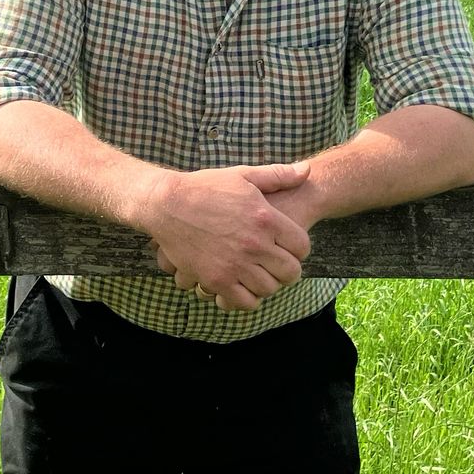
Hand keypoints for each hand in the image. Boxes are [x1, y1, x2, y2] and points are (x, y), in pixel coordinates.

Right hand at [140, 162, 313, 312]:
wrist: (167, 204)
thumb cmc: (205, 187)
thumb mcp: (243, 175)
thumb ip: (278, 175)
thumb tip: (306, 170)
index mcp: (266, 218)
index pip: (302, 247)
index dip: (299, 249)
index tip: (289, 248)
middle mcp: (255, 244)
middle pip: (290, 272)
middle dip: (287, 270)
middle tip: (276, 266)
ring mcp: (235, 265)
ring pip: (269, 289)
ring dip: (267, 283)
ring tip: (258, 275)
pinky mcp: (216, 280)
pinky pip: (244, 302)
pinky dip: (247, 298)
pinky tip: (242, 286)